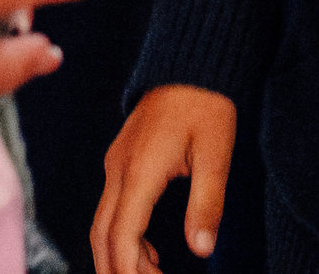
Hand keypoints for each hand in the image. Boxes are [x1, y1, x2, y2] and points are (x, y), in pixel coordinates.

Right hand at [93, 86, 236, 273]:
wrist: (190, 65)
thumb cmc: (206, 105)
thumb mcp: (215, 153)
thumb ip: (207, 203)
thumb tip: (202, 249)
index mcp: (139, 171)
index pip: (122, 235)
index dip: (131, 271)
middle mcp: (118, 170)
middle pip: (102, 235)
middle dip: (118, 271)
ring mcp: (116, 165)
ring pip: (103, 224)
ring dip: (120, 256)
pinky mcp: (121, 162)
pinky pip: (112, 209)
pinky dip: (123, 237)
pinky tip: (148, 252)